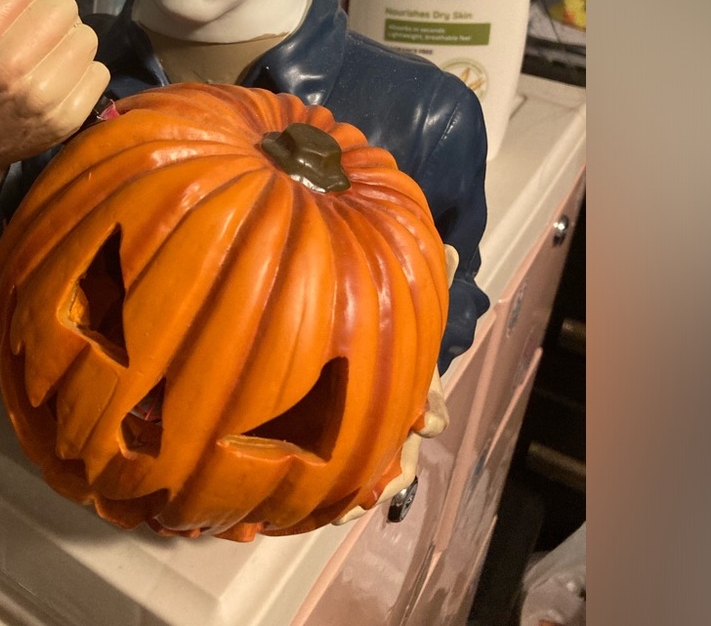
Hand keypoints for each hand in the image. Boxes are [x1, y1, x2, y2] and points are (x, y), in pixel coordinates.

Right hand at [0, 0, 109, 198]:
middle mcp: (7, 65)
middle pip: (65, 6)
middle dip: (56, 10)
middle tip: (44, 28)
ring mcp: (40, 95)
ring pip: (87, 37)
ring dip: (73, 40)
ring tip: (53, 54)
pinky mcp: (67, 118)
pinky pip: (99, 71)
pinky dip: (85, 71)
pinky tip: (63, 79)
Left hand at [334, 244, 457, 524]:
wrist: (367, 307)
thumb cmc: (388, 302)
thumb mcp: (407, 284)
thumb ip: (427, 269)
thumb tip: (446, 251)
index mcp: (414, 380)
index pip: (431, 403)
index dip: (430, 411)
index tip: (425, 419)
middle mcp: (396, 408)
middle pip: (404, 451)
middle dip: (394, 474)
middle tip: (376, 490)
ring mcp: (369, 424)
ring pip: (372, 467)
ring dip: (359, 490)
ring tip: (340, 510)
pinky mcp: (336, 429)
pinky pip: (339, 464)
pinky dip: (331, 486)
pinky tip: (314, 502)